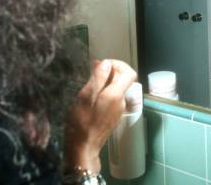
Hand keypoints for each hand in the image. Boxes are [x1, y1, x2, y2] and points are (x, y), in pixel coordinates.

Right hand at [64, 59, 136, 173]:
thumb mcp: (85, 97)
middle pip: (123, 80)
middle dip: (110, 71)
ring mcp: (119, 110)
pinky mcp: (114, 116)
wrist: (83, 147)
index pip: (129, 73)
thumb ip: (98, 79)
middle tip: (93, 70)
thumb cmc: (81, 122)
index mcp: (116, 95)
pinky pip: (113, 98)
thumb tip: (107, 63)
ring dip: (106, 81)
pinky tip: (92, 96)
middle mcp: (122, 101)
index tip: (103, 64)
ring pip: (117, 89)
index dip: (118, 64)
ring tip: (90, 82)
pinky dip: (105, 92)